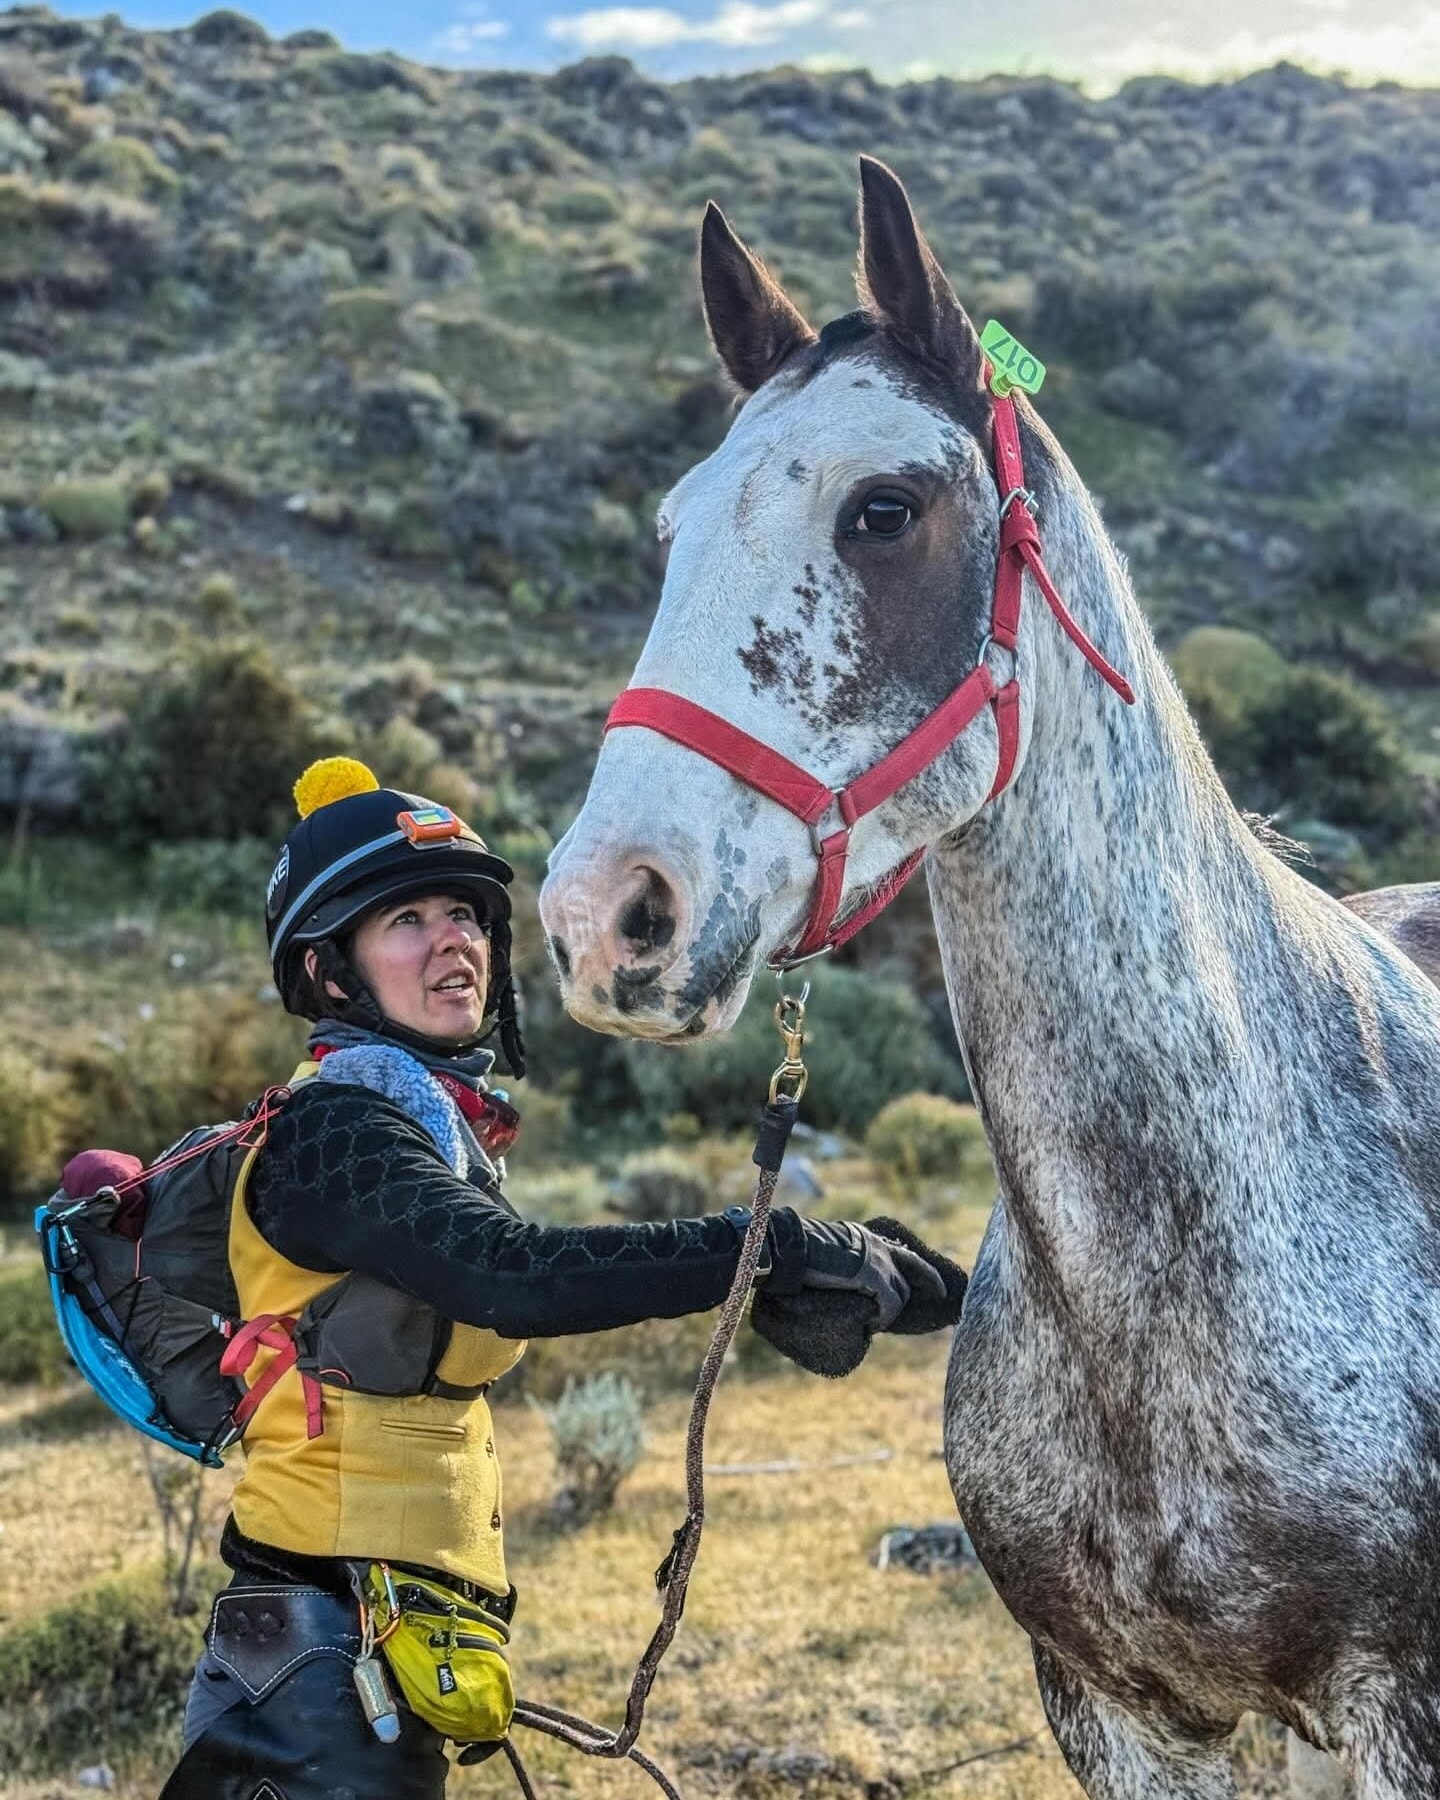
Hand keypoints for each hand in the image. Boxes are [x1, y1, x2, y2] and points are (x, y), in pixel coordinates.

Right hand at [752, 1216, 966, 1376]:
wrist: (791, 1248)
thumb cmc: (797, 1253)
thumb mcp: (826, 1255)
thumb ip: (841, 1265)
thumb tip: (841, 1283)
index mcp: (866, 1237)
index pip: (905, 1254)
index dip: (924, 1272)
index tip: (940, 1287)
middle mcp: (878, 1245)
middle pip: (911, 1273)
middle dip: (913, 1294)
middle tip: (897, 1315)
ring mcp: (878, 1260)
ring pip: (901, 1293)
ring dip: (890, 1311)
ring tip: (873, 1322)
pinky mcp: (874, 1276)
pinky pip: (890, 1305)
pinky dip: (883, 1318)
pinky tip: (871, 1326)